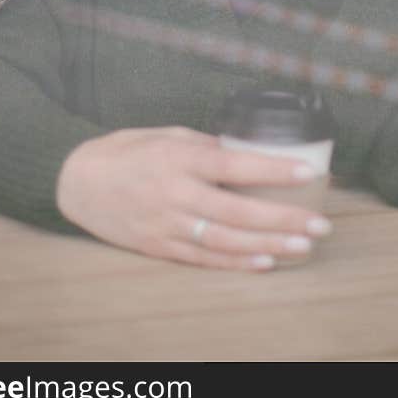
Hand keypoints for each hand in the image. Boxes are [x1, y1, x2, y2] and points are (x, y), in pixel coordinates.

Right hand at [56, 126, 330, 269]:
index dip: (274, 170)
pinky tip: (264, 263)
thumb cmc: (128, 150)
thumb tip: (247, 153)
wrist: (77, 182)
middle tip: (320, 224)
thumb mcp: (168, 134)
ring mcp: (167, 224)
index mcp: (180, 156)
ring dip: (268, 246)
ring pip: (226, 241)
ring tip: (303, 247)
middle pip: (238, 211)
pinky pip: (204, 259)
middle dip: (283, 219)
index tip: (309, 171)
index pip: (235, 165)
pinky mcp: (159, 247)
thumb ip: (206, 145)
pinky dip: (236, 263)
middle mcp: (175, 192)